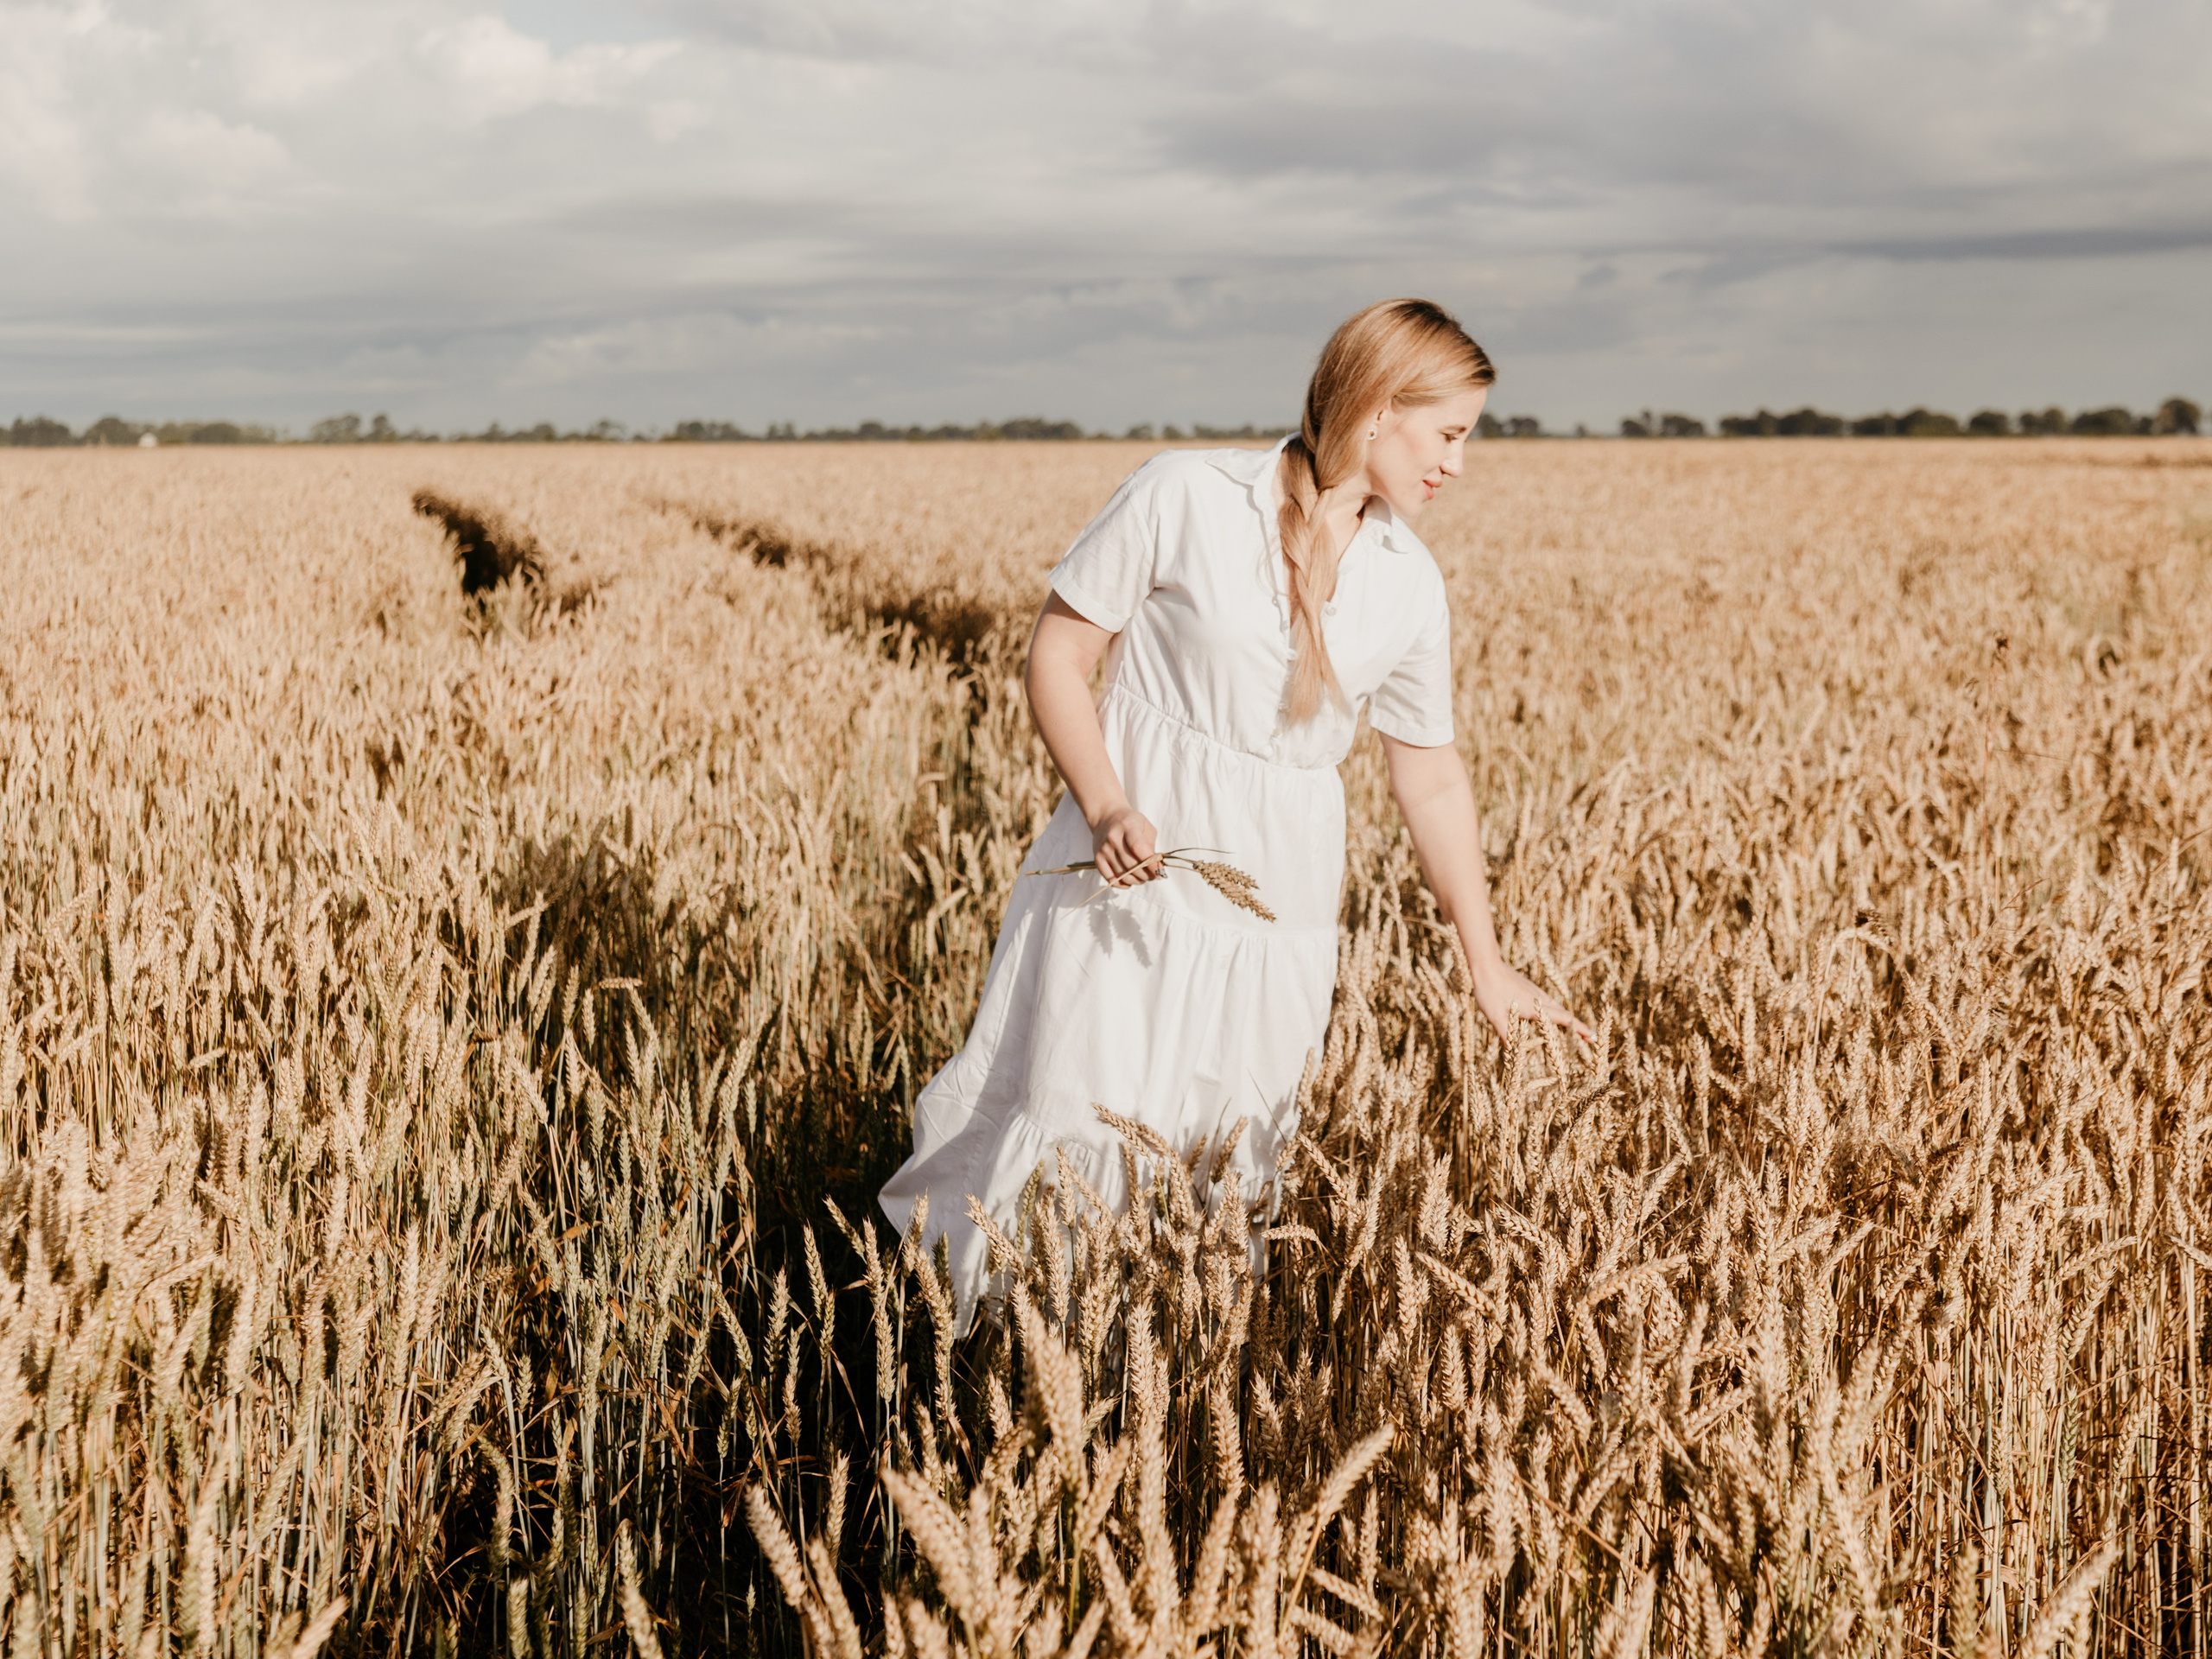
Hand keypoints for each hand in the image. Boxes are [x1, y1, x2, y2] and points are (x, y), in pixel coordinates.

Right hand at [1090, 804, 1162, 886]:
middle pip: (1131, 865)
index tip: (1160, 871)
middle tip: (1154, 876)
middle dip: (1147, 875)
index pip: (1138, 848)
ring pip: (1123, 874)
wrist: (1106, 817)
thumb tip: (1155, 867)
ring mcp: (1104, 849)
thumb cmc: (1131, 823)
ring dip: (1137, 880)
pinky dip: (1122, 884)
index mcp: (1127, 826)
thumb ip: (1151, 845)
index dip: (1150, 863)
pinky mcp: (1097, 859)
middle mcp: (1113, 838)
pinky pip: (1110, 879)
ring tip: (1144, 878)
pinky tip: (1131, 882)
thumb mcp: (1145, 826)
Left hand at [1472, 962, 1593, 1045]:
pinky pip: (1549, 1002)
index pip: (1565, 1020)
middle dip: (1578, 1027)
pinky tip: (1550, 1016)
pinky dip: (1556, 1012)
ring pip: (1557, 1007)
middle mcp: (1540, 999)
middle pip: (1565, 1014)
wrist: (1486, 965)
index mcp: (1536, 1007)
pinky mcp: (1529, 988)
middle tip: (1590, 1039)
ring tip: (1574, 1031)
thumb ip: (1507, 1036)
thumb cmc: (1490, 991)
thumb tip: (1513, 1056)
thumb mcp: (1496, 1017)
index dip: (1580, 1030)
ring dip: (1567, 1019)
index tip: (1594, 1038)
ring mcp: (1536, 992)